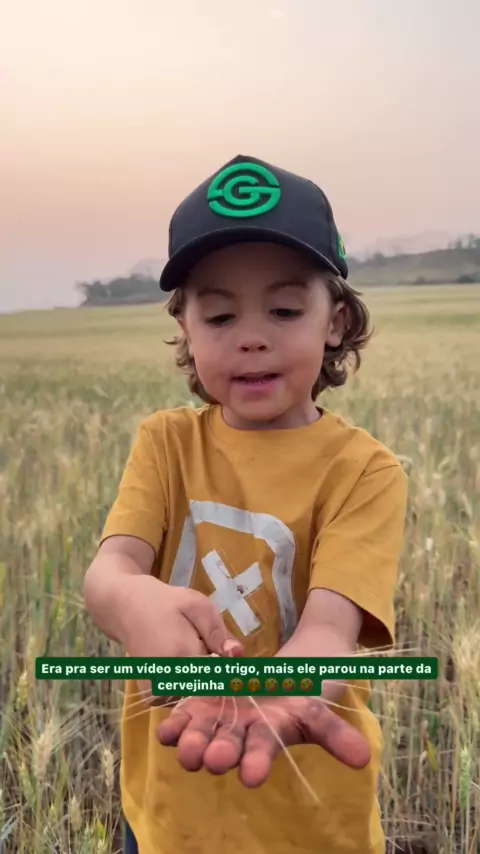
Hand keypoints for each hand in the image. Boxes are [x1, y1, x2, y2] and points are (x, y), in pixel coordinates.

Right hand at [118, 576, 243, 704]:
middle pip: (209, 690)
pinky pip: (181, 699)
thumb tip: (239, 655)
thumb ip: (218, 632)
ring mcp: (157, 692)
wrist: (128, 608)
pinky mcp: (151, 697)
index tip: (236, 663)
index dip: (231, 671)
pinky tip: (181, 665)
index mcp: (182, 656)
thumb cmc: (166, 603)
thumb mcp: (198, 606)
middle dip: (216, 675)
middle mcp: (167, 680)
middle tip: (203, 649)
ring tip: (189, 653)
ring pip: (196, 697)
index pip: (221, 678)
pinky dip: (187, 686)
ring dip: (202, 682)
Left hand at [156, 694, 370, 786]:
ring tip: (185, 750)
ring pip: (201, 735)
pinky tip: (164, 728)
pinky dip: (174, 721)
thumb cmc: (299, 695)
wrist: (280, 672)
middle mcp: (238, 735)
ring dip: (192, 742)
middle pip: (227, 747)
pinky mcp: (198, 703)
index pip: (261, 753)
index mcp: (266, 737)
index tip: (252, 776)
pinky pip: (183, 715)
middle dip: (220, 754)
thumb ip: (335, 733)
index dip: (257, 763)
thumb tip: (364, 759)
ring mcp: (216, 720)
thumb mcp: (317, 709)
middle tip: (213, 760)